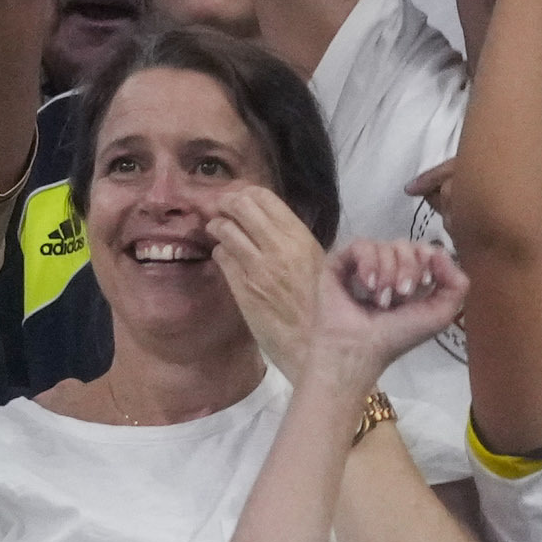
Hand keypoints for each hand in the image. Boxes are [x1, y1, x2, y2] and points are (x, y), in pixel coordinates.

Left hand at [210, 184, 328, 376]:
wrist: (318, 347)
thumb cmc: (324, 306)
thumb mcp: (316, 262)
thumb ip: (292, 240)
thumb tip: (267, 221)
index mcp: (300, 237)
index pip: (262, 196)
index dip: (245, 194)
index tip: (240, 202)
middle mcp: (277, 247)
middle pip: (238, 205)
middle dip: (225, 204)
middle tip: (222, 212)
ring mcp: (256, 267)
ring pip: (223, 228)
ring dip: (217, 227)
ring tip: (219, 232)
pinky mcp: (241, 288)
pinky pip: (221, 256)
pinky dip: (219, 252)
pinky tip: (226, 258)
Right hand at [309, 235, 468, 388]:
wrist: (361, 347)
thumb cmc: (397, 335)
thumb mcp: (440, 315)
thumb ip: (457, 284)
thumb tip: (440, 253)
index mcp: (411, 278)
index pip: (425, 249)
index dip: (428, 260)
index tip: (424, 284)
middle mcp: (388, 268)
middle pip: (407, 245)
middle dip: (409, 269)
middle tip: (401, 295)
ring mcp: (363, 264)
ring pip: (385, 245)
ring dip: (388, 273)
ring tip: (380, 300)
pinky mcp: (340, 261)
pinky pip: (361, 245)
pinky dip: (369, 264)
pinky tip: (367, 285)